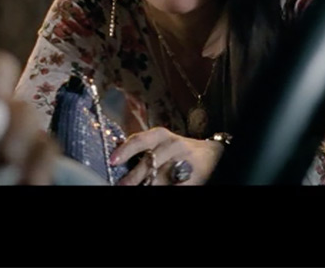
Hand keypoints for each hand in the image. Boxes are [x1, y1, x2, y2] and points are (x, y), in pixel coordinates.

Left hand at [0, 49, 58, 184]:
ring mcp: (26, 141)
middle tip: (5, 156)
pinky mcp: (31, 166)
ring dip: (39, 160)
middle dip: (20, 129)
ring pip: (44, 144)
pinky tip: (29, 189)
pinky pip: (41, 171)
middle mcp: (11, 112)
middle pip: (24, 112)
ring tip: (29, 181)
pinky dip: (38, 179)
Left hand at [109, 127, 223, 185]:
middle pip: (148, 164)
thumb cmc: (177, 150)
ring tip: (140, 188)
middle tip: (121, 185)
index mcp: (161, 135)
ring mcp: (184, 161)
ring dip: (147, 185)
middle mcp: (173, 145)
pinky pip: (174, 187)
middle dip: (133, 178)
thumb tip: (116, 155)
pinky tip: (156, 189)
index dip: (125, 150)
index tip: (112, 161)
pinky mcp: (193, 177)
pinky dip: (164, 189)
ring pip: (159, 179)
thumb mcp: (160, 142)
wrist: (212, 155)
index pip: (140, 140)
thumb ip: (141, 147)